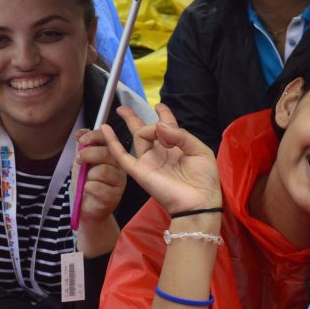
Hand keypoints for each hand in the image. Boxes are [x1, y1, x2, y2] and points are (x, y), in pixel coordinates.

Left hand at [73, 128, 126, 224]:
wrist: (85, 208)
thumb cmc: (85, 184)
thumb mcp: (81, 163)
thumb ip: (82, 147)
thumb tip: (80, 132)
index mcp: (112, 155)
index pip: (108, 139)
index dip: (94, 136)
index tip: (81, 139)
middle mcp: (119, 166)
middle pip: (106, 153)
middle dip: (88, 154)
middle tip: (79, 161)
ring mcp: (119, 181)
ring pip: (103, 170)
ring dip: (89, 175)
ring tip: (87, 181)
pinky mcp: (115, 196)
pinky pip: (98, 186)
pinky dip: (88, 188)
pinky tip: (89, 191)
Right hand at [100, 103, 221, 215]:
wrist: (199, 203)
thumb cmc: (204, 179)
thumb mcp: (200, 151)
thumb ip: (181, 135)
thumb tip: (159, 125)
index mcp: (178, 147)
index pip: (166, 126)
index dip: (163, 114)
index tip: (159, 106)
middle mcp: (161, 152)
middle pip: (145, 130)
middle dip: (134, 117)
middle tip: (123, 107)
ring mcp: (148, 161)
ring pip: (139, 136)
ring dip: (145, 127)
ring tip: (158, 133)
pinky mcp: (139, 171)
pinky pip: (121, 155)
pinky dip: (112, 141)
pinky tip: (105, 128)